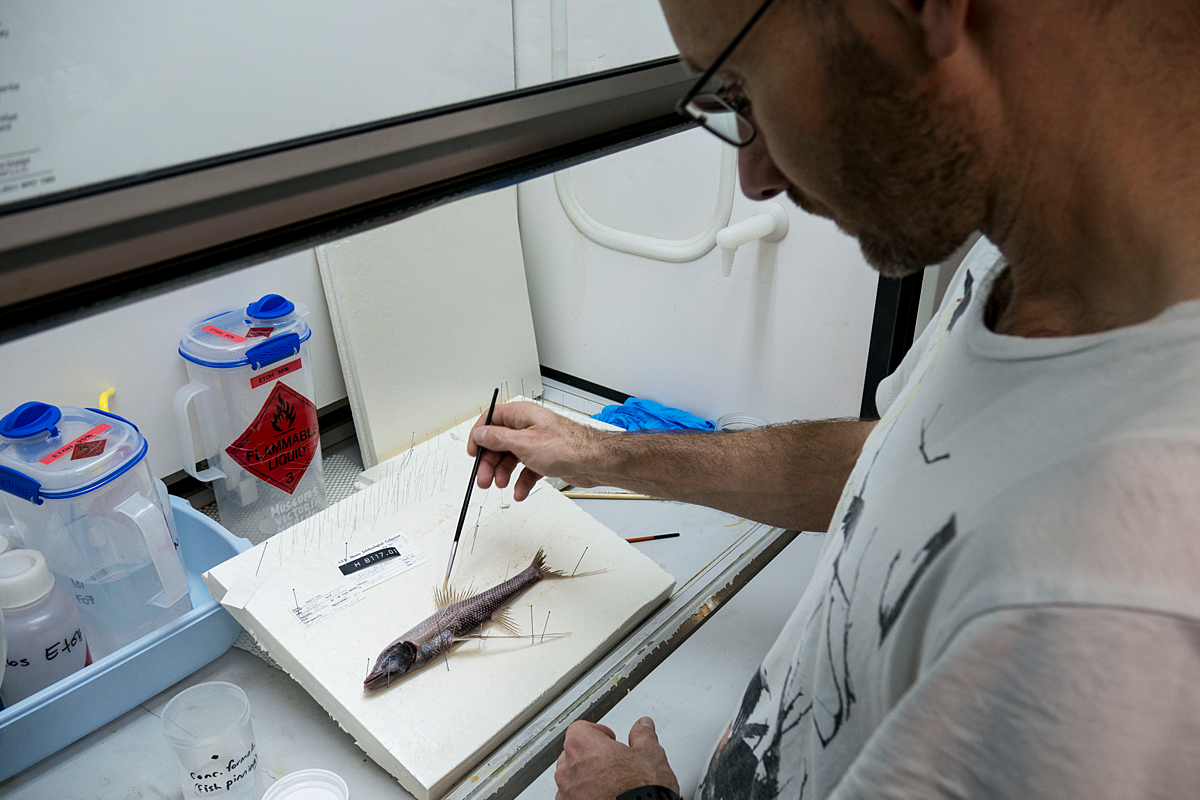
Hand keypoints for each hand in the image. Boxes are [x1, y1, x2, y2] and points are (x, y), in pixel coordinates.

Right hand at [468, 401, 609, 500]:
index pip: (491, 419)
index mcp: (521, 415)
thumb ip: (498, 438)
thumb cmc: (567, 446)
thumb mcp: (524, 443)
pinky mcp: (545, 457)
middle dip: (490, 462)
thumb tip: (481, 434)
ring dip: (504, 473)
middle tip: (484, 479)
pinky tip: (520, 491)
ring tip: (502, 485)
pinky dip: (521, 481)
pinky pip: (526, 469)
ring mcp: (537, 442)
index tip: (474, 453)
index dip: (479, 436)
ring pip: (511, 457)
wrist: (594, 461)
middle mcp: (528, 426)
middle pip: (499, 442)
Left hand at [555, 718, 679, 799]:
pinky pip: (571, 798)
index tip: (608, 738)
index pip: (579, 728)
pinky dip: (583, 797)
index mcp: (582, 745)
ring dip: (585, 777)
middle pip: (572, 753)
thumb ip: (642, 736)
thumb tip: (643, 727)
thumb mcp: (650, 755)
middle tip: (612, 762)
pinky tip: (603, 797)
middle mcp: (568, 768)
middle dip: (590, 756)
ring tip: (609, 784)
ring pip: (571, 778)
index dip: (596, 732)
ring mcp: (566, 792)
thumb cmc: (641, 789)